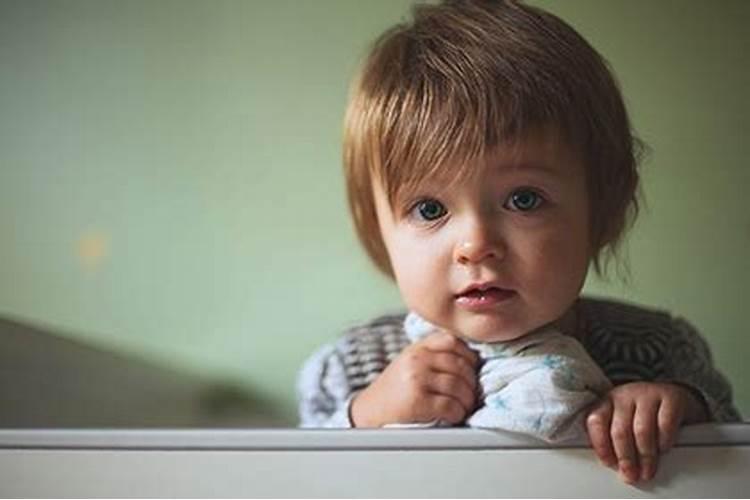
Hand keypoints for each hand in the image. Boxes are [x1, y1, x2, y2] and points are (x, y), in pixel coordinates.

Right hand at [350, 330, 478, 427]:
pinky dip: (457, 413)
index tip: (471, 370)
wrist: (368, 413)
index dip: (468, 356)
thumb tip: (469, 360)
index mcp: (416, 348)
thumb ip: (432, 356)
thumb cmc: (393, 391)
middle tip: (471, 394)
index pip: (452, 341)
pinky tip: (453, 416)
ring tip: (463, 407)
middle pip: (460, 365)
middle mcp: (416, 360)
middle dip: (471, 383)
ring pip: (459, 386)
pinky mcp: (418, 401)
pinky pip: (450, 405)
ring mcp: (417, 379)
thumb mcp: (408, 363)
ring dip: (466, 400)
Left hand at [586, 382, 707, 483]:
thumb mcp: (623, 420)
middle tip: (631, 475)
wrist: (672, 395)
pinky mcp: (670, 397)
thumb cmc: (643, 413)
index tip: (610, 464)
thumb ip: (614, 439)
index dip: (601, 446)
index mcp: (608, 401)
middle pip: (620, 430)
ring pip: (641, 430)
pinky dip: (663, 442)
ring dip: (645, 456)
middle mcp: (624, 395)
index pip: (596, 422)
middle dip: (625, 458)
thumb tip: (617, 467)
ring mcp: (647, 394)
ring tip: (647, 471)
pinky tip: (663, 450)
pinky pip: (665, 425)